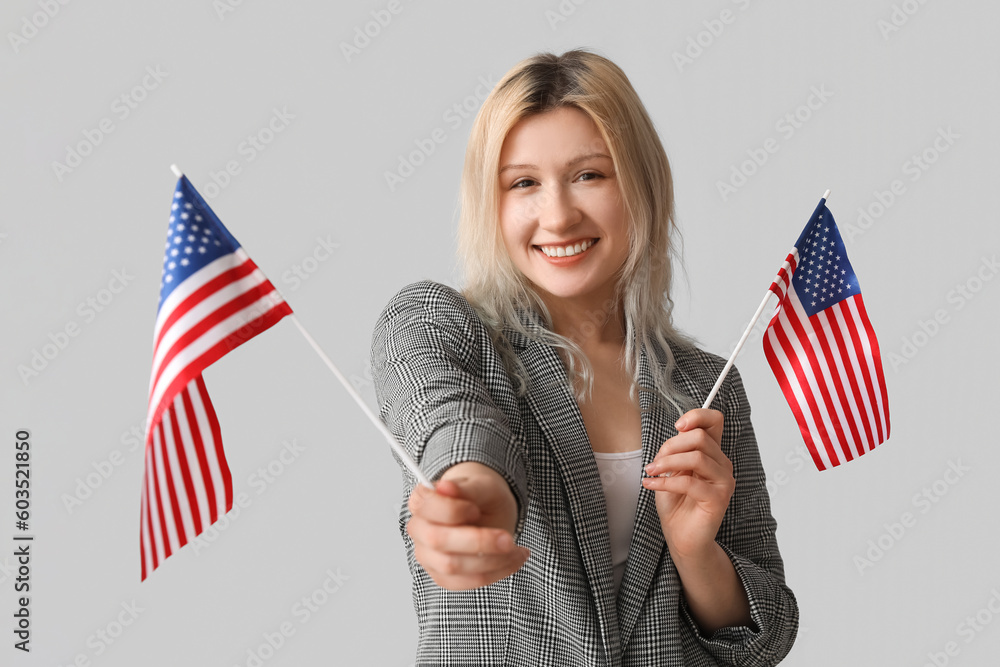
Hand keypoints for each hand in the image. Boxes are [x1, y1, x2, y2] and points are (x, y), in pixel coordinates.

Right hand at [406, 461, 529, 589]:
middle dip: (478, 542)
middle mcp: (419, 530)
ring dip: (490, 560)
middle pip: (437, 541)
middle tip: (507, 538)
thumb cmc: (483, 497)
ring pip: (452, 566)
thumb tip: (445, 487)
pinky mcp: (443, 576)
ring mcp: (428, 556)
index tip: (475, 509)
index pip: (428, 508)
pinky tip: (511, 559)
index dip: (453, 510)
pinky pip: (466, 582)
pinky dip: (495, 573)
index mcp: (422, 501)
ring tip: (514, 548)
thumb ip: (467, 488)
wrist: (489, 511)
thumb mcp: (483, 486)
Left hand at [642, 409, 733, 558]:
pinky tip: (650, 484)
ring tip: (650, 472)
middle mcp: (722, 465)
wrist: (680, 536)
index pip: (715, 421)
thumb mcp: (670, 469)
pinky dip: (665, 482)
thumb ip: (675, 450)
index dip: (697, 416)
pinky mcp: (718, 499)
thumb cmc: (676, 502)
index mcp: (712, 453)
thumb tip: (677, 434)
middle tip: (655, 462)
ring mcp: (724, 482)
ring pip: (696, 457)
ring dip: (667, 463)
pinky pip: (690, 483)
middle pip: (700, 437)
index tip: (677, 427)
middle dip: (671, 446)